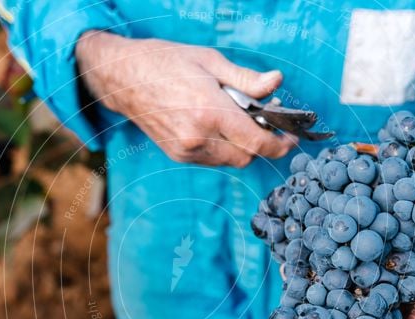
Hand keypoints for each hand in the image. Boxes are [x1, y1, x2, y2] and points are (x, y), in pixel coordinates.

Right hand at [75, 31, 297, 166]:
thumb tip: (276, 82)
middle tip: (265, 120)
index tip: (292, 139)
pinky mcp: (178, 156)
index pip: (258, 141)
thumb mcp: (210, 61)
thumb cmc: (164, 62)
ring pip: (231, 161)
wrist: (123, 78)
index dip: (281, 144)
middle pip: (247, 156)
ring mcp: (186, 150)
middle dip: (261, 143)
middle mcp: (198, 137)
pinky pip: (213, 160)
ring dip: (242, 146)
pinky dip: (224, 148)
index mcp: (210, 112)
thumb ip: (246, 79)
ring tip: (237, 119)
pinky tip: (218, 126)